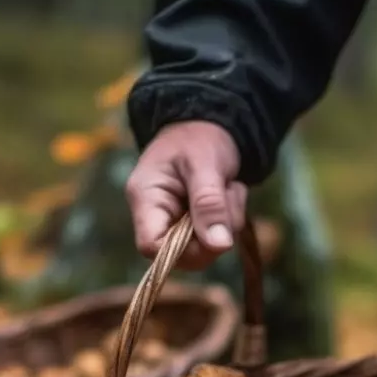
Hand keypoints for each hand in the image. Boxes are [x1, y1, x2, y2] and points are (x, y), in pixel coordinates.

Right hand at [125, 121, 246, 269]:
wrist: (209, 122)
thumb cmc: (199, 137)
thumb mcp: (206, 164)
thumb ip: (209, 203)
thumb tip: (219, 245)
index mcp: (146, 198)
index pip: (150, 246)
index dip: (180, 250)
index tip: (210, 231)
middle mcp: (156, 216)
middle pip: (182, 254)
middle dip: (213, 230)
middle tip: (226, 195)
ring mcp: (176, 222)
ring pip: (206, 247)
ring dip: (227, 220)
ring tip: (227, 187)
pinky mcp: (194, 224)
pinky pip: (217, 237)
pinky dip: (230, 217)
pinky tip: (228, 192)